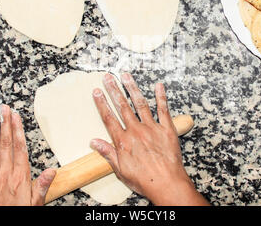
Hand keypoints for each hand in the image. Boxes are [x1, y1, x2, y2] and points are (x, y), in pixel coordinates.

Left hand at [0, 105, 55, 205]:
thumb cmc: (18, 212)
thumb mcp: (36, 203)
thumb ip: (42, 186)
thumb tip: (52, 171)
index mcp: (20, 176)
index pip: (19, 148)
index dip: (18, 130)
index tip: (16, 116)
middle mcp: (5, 174)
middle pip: (6, 144)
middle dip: (5, 124)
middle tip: (4, 109)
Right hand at [90, 73, 208, 205]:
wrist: (167, 183)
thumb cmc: (144, 180)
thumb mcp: (120, 170)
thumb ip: (108, 153)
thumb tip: (94, 142)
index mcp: (123, 141)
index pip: (109, 118)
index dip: (102, 104)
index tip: (97, 92)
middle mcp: (136, 131)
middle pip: (122, 106)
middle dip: (114, 90)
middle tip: (108, 77)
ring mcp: (152, 128)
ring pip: (140, 104)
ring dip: (132, 88)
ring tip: (126, 76)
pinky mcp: (167, 129)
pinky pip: (163, 110)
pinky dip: (161, 97)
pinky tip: (158, 86)